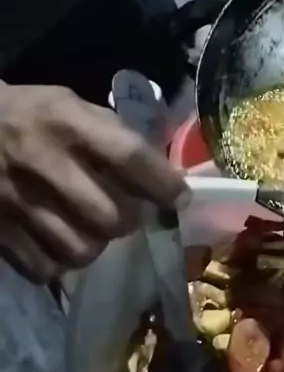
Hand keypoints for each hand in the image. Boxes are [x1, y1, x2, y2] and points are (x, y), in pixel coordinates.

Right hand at [0, 85, 188, 281]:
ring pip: (80, 249)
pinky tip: (59, 241)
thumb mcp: (70, 104)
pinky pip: (46, 267)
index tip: (179, 198)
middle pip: (108, 215)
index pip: (128, 156)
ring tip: (91, 229)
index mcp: (66, 121)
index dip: (162, 183)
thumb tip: (159, 174)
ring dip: (96, 244)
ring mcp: (15, 201)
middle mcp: (42, 161)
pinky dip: (60, 261)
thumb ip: (110, 135)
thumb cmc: (29, 113)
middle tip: (125, 213)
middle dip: (127, 220)